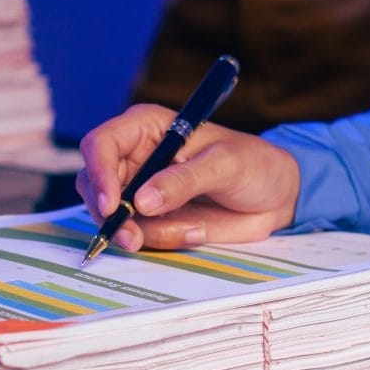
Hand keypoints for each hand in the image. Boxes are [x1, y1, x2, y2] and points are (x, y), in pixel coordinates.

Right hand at [75, 105, 301, 251]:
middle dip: (110, 216)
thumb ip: (184, 180)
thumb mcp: (225, 165)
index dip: (98, 174)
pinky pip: (140, 236)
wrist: (276, 195)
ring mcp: (141, 190)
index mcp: (146, 128)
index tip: (111, 207)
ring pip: (113, 217)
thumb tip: (142, 201)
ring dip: (143, 233)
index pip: (100, 145)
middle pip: (94, 185)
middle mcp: (136, 157)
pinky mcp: (152, 218)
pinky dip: (164, 240)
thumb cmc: (253, 164)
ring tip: (192, 229)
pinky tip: (197, 230)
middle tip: (133, 240)